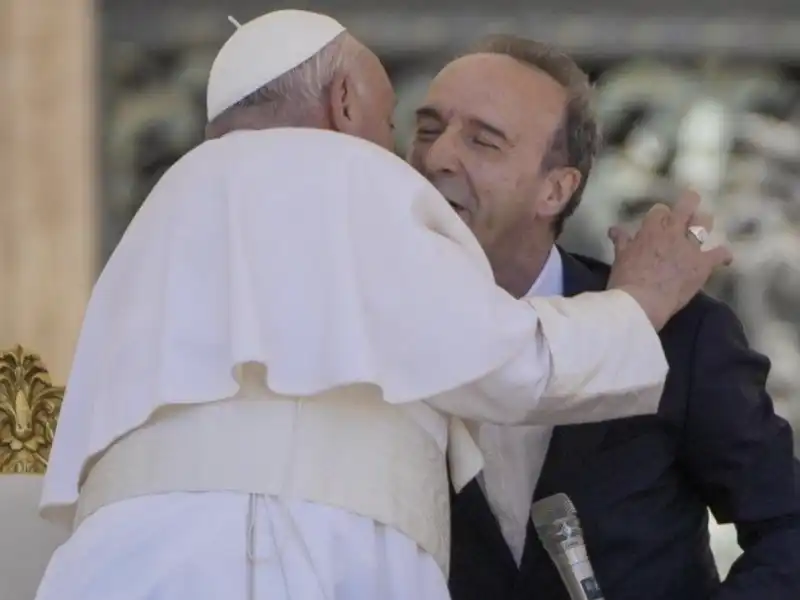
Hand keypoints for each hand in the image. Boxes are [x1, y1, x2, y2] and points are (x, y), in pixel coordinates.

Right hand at [607, 190, 732, 329]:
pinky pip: (720, 254)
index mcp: (651, 229)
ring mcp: (691, 247)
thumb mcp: (620, 257)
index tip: (659, 220)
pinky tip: (724, 258)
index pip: (660, 210)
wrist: (641, 303)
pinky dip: (723, 255)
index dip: (660, 214)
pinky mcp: (703, 264)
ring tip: (704, 227)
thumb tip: (614, 229)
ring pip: (705, 223)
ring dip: (704, 223)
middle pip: (687, 204)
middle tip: (691, 201)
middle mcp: (673, 232)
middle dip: (690, 200)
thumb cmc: (625, 280)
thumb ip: (621, 241)